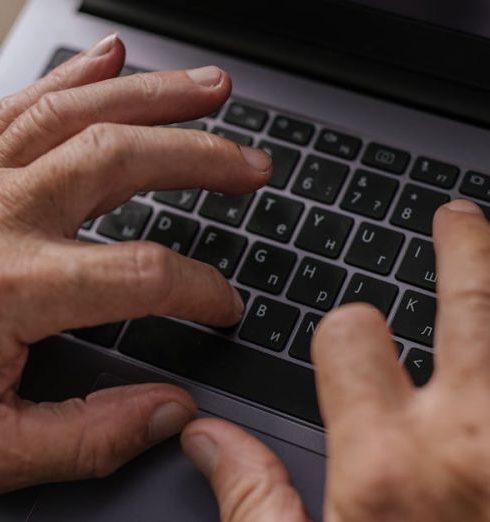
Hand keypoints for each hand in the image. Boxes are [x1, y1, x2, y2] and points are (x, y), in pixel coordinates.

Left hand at [0, 34, 270, 491]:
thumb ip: (88, 435)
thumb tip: (171, 411)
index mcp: (6, 286)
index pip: (143, 273)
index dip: (201, 290)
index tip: (225, 306)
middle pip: (120, 159)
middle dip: (200, 158)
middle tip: (252, 165)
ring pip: (77, 112)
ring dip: (154, 96)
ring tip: (210, 89)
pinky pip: (22, 102)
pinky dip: (75, 78)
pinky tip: (113, 61)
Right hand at [182, 200, 489, 520]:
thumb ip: (254, 497)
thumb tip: (209, 441)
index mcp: (384, 463)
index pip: (353, 336)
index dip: (348, 329)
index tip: (355, 334)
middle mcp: (468, 445)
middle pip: (471, 301)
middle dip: (464, 250)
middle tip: (459, 221)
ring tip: (486, 255)